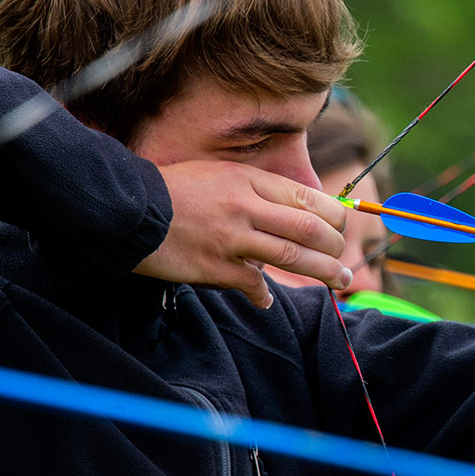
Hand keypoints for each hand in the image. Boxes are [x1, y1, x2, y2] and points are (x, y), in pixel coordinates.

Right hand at [134, 160, 351, 306]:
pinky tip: (266, 300)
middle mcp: (245, 206)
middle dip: (336, 248)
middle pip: (310, 229)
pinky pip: (253, 284)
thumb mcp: (219, 175)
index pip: (307, 198)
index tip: (341, 229)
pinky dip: (264, 294)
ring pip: (292, 257)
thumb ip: (255, 191)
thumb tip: (291, 213)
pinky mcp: (215, 266)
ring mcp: (232, 238)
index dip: (333, 217)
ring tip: (339, 281)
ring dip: (323, 272)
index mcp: (248, 180)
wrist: (129, 209)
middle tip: (344, 262)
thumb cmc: (174, 190)